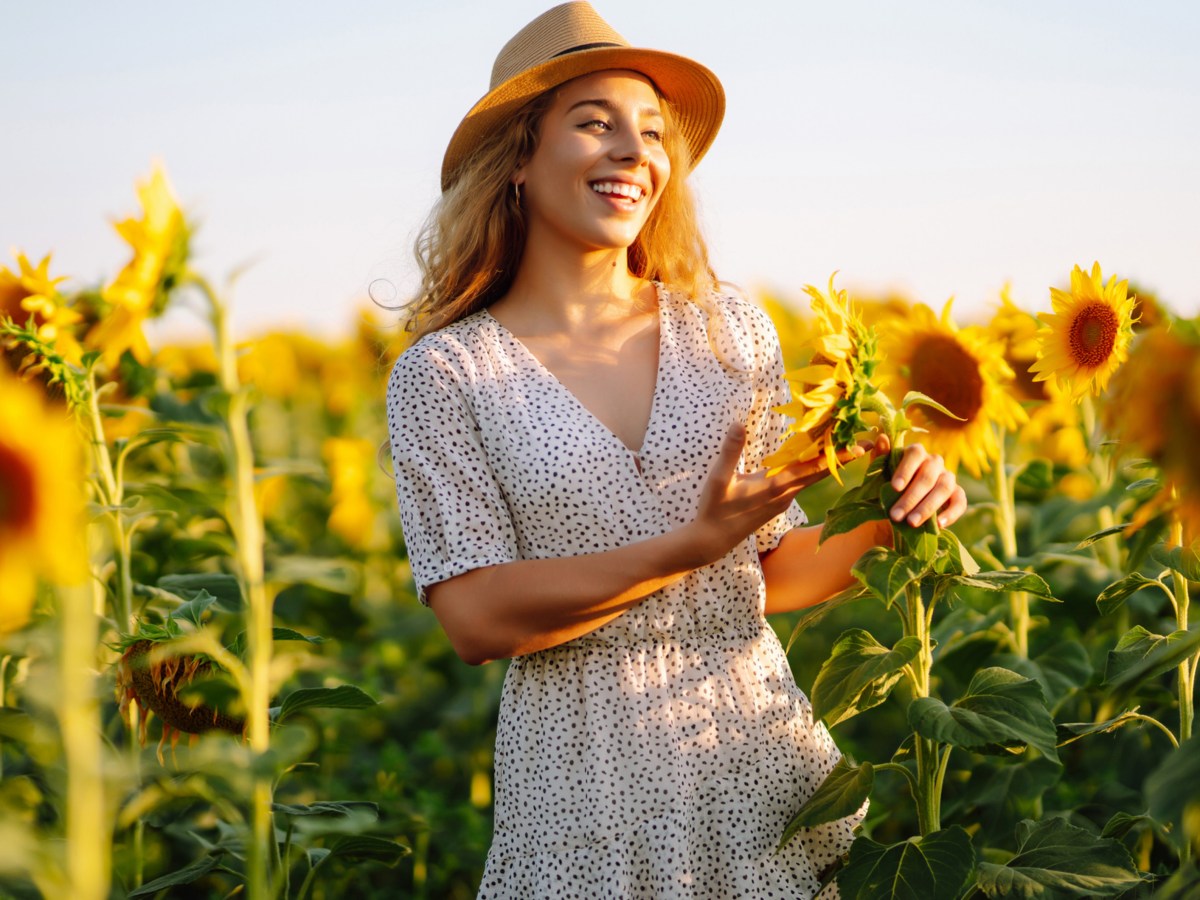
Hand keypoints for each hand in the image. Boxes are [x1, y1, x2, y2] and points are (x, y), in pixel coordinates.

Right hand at [691, 423, 866, 562]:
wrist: (712, 541)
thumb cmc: (714, 509)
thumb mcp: (718, 479)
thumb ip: (731, 451)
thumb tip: (738, 423)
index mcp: (776, 485)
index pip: (814, 468)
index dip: (838, 456)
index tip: (860, 446)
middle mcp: (785, 493)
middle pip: (820, 472)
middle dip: (842, 457)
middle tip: (866, 443)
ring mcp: (782, 500)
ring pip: (810, 477)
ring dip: (827, 462)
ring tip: (843, 445)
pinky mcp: (777, 503)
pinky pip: (800, 482)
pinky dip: (810, 469)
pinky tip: (812, 460)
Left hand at [872, 436, 967, 528]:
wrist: (902, 505)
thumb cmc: (889, 485)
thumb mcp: (880, 473)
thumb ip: (880, 457)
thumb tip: (881, 438)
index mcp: (916, 453)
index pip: (915, 453)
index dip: (906, 469)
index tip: (894, 487)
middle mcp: (934, 462)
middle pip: (928, 475)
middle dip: (911, 497)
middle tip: (895, 515)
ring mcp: (948, 477)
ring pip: (944, 488)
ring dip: (927, 507)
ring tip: (911, 522)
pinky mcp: (957, 494)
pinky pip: (960, 501)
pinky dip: (951, 513)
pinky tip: (938, 524)